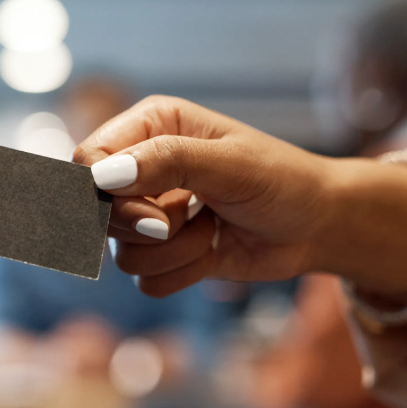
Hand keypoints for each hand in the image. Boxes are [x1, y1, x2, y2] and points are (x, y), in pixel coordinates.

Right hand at [74, 95, 406, 303]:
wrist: (318, 225)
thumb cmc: (281, 180)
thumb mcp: (228, 163)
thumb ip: (165, 161)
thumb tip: (103, 176)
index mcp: (150, 127)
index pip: (88, 160)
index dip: (105, 194)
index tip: (150, 214)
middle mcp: (142, 168)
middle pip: (98, 213)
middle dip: (145, 227)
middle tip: (180, 222)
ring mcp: (150, 213)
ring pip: (122, 253)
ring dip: (174, 251)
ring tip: (211, 228)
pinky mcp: (163, 253)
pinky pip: (145, 280)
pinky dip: (183, 272)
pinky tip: (212, 250)